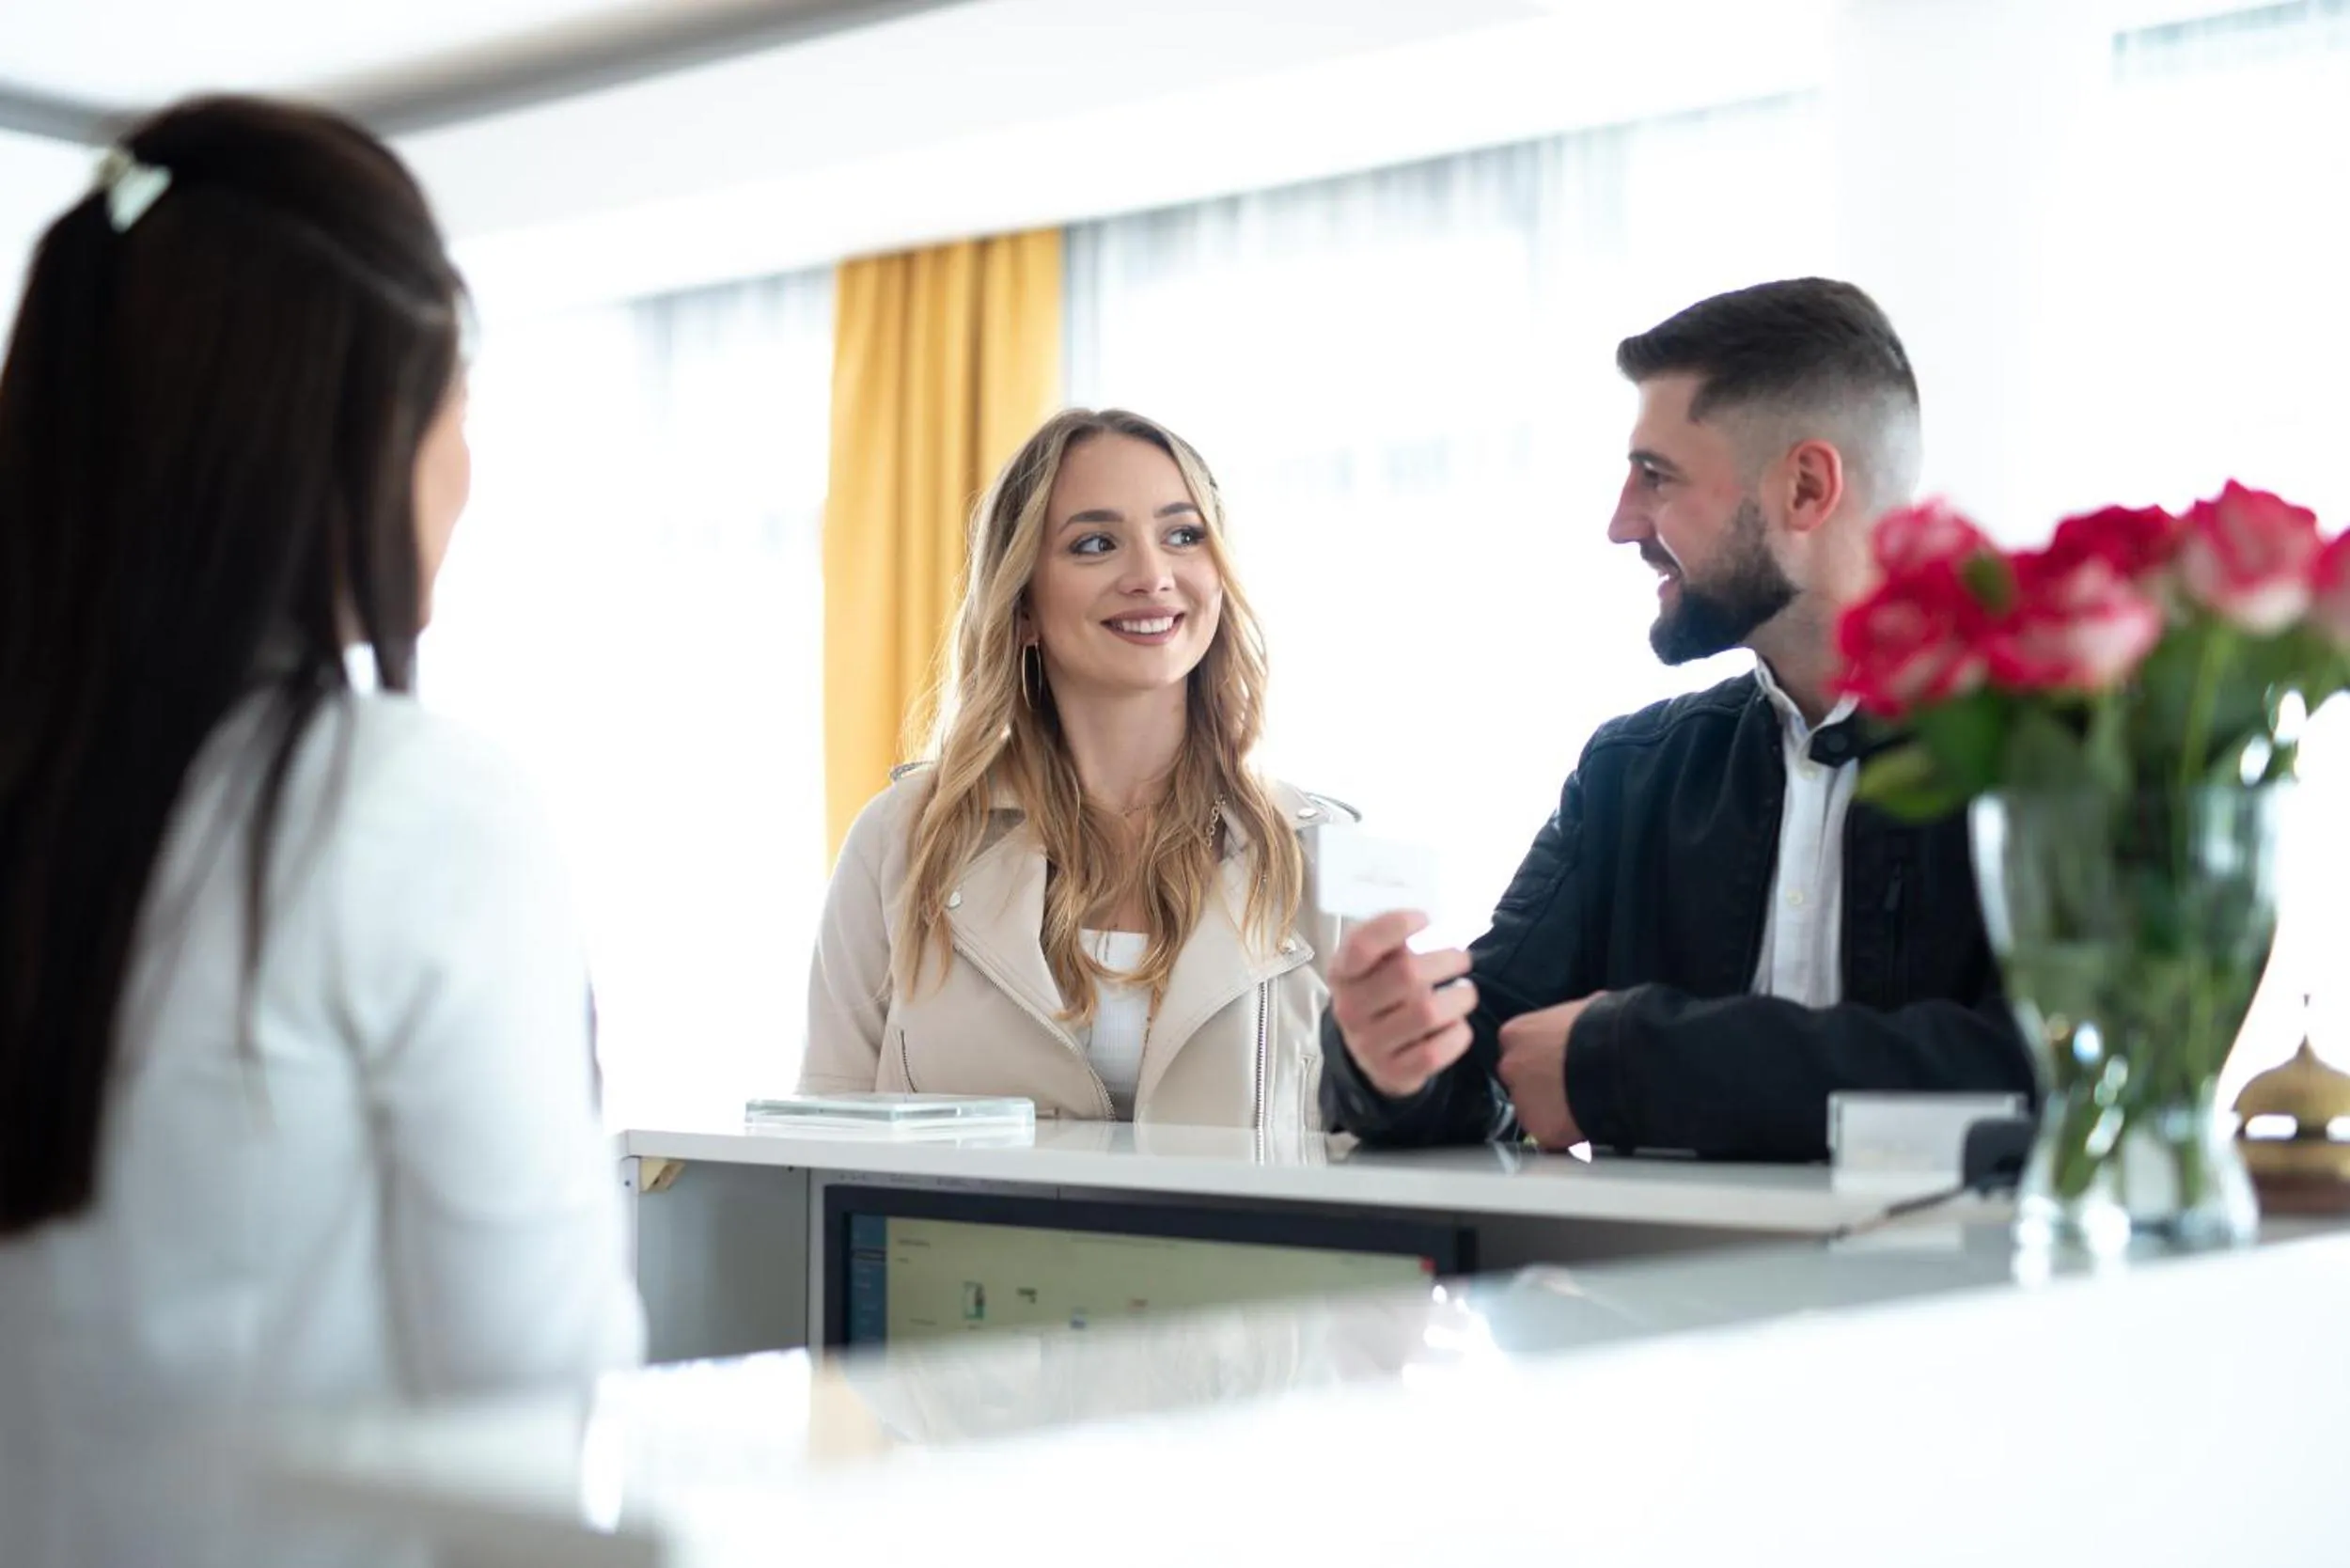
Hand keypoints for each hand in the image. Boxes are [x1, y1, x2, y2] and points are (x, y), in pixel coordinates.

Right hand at [1327, 910, 1476, 1099]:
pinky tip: (1458, 1024)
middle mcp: (1350, 1009)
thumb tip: (1425, 921)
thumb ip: (1388, 942)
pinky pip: (1435, 1051)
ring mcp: (1370, 1044)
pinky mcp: (1394, 1072)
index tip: (1426, 919)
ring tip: (1467, 992)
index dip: (1397, 926)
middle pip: (1408, 974)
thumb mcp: (1370, 966)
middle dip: (1446, 960)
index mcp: (1342, 974)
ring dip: (1460, 998)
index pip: (1363, 946)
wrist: (1370, 1055)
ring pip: (1427, 1012)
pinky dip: (1457, 1034)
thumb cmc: (1379, 995)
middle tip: (1463, 959)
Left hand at [1496, 997, 1598, 1149]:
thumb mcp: (1581, 1009)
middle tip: (1572, 1086)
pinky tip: (1586, 1119)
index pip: (1519, 1049)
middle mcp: (1510, 1066)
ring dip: (1553, 1110)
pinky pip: (1551, 1133)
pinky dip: (1565, 1132)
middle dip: (1543, 1086)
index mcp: (1515, 1033)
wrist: (1620, 1061)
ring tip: (1584, 1103)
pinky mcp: (1539, 1129)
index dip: (1542, 1059)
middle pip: (1522, 1081)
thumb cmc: (1605, 1028)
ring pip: (1534, 1110)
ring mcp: (1522, 1100)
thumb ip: (1565, 1022)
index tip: (1559, 1064)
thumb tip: (1579, 1022)